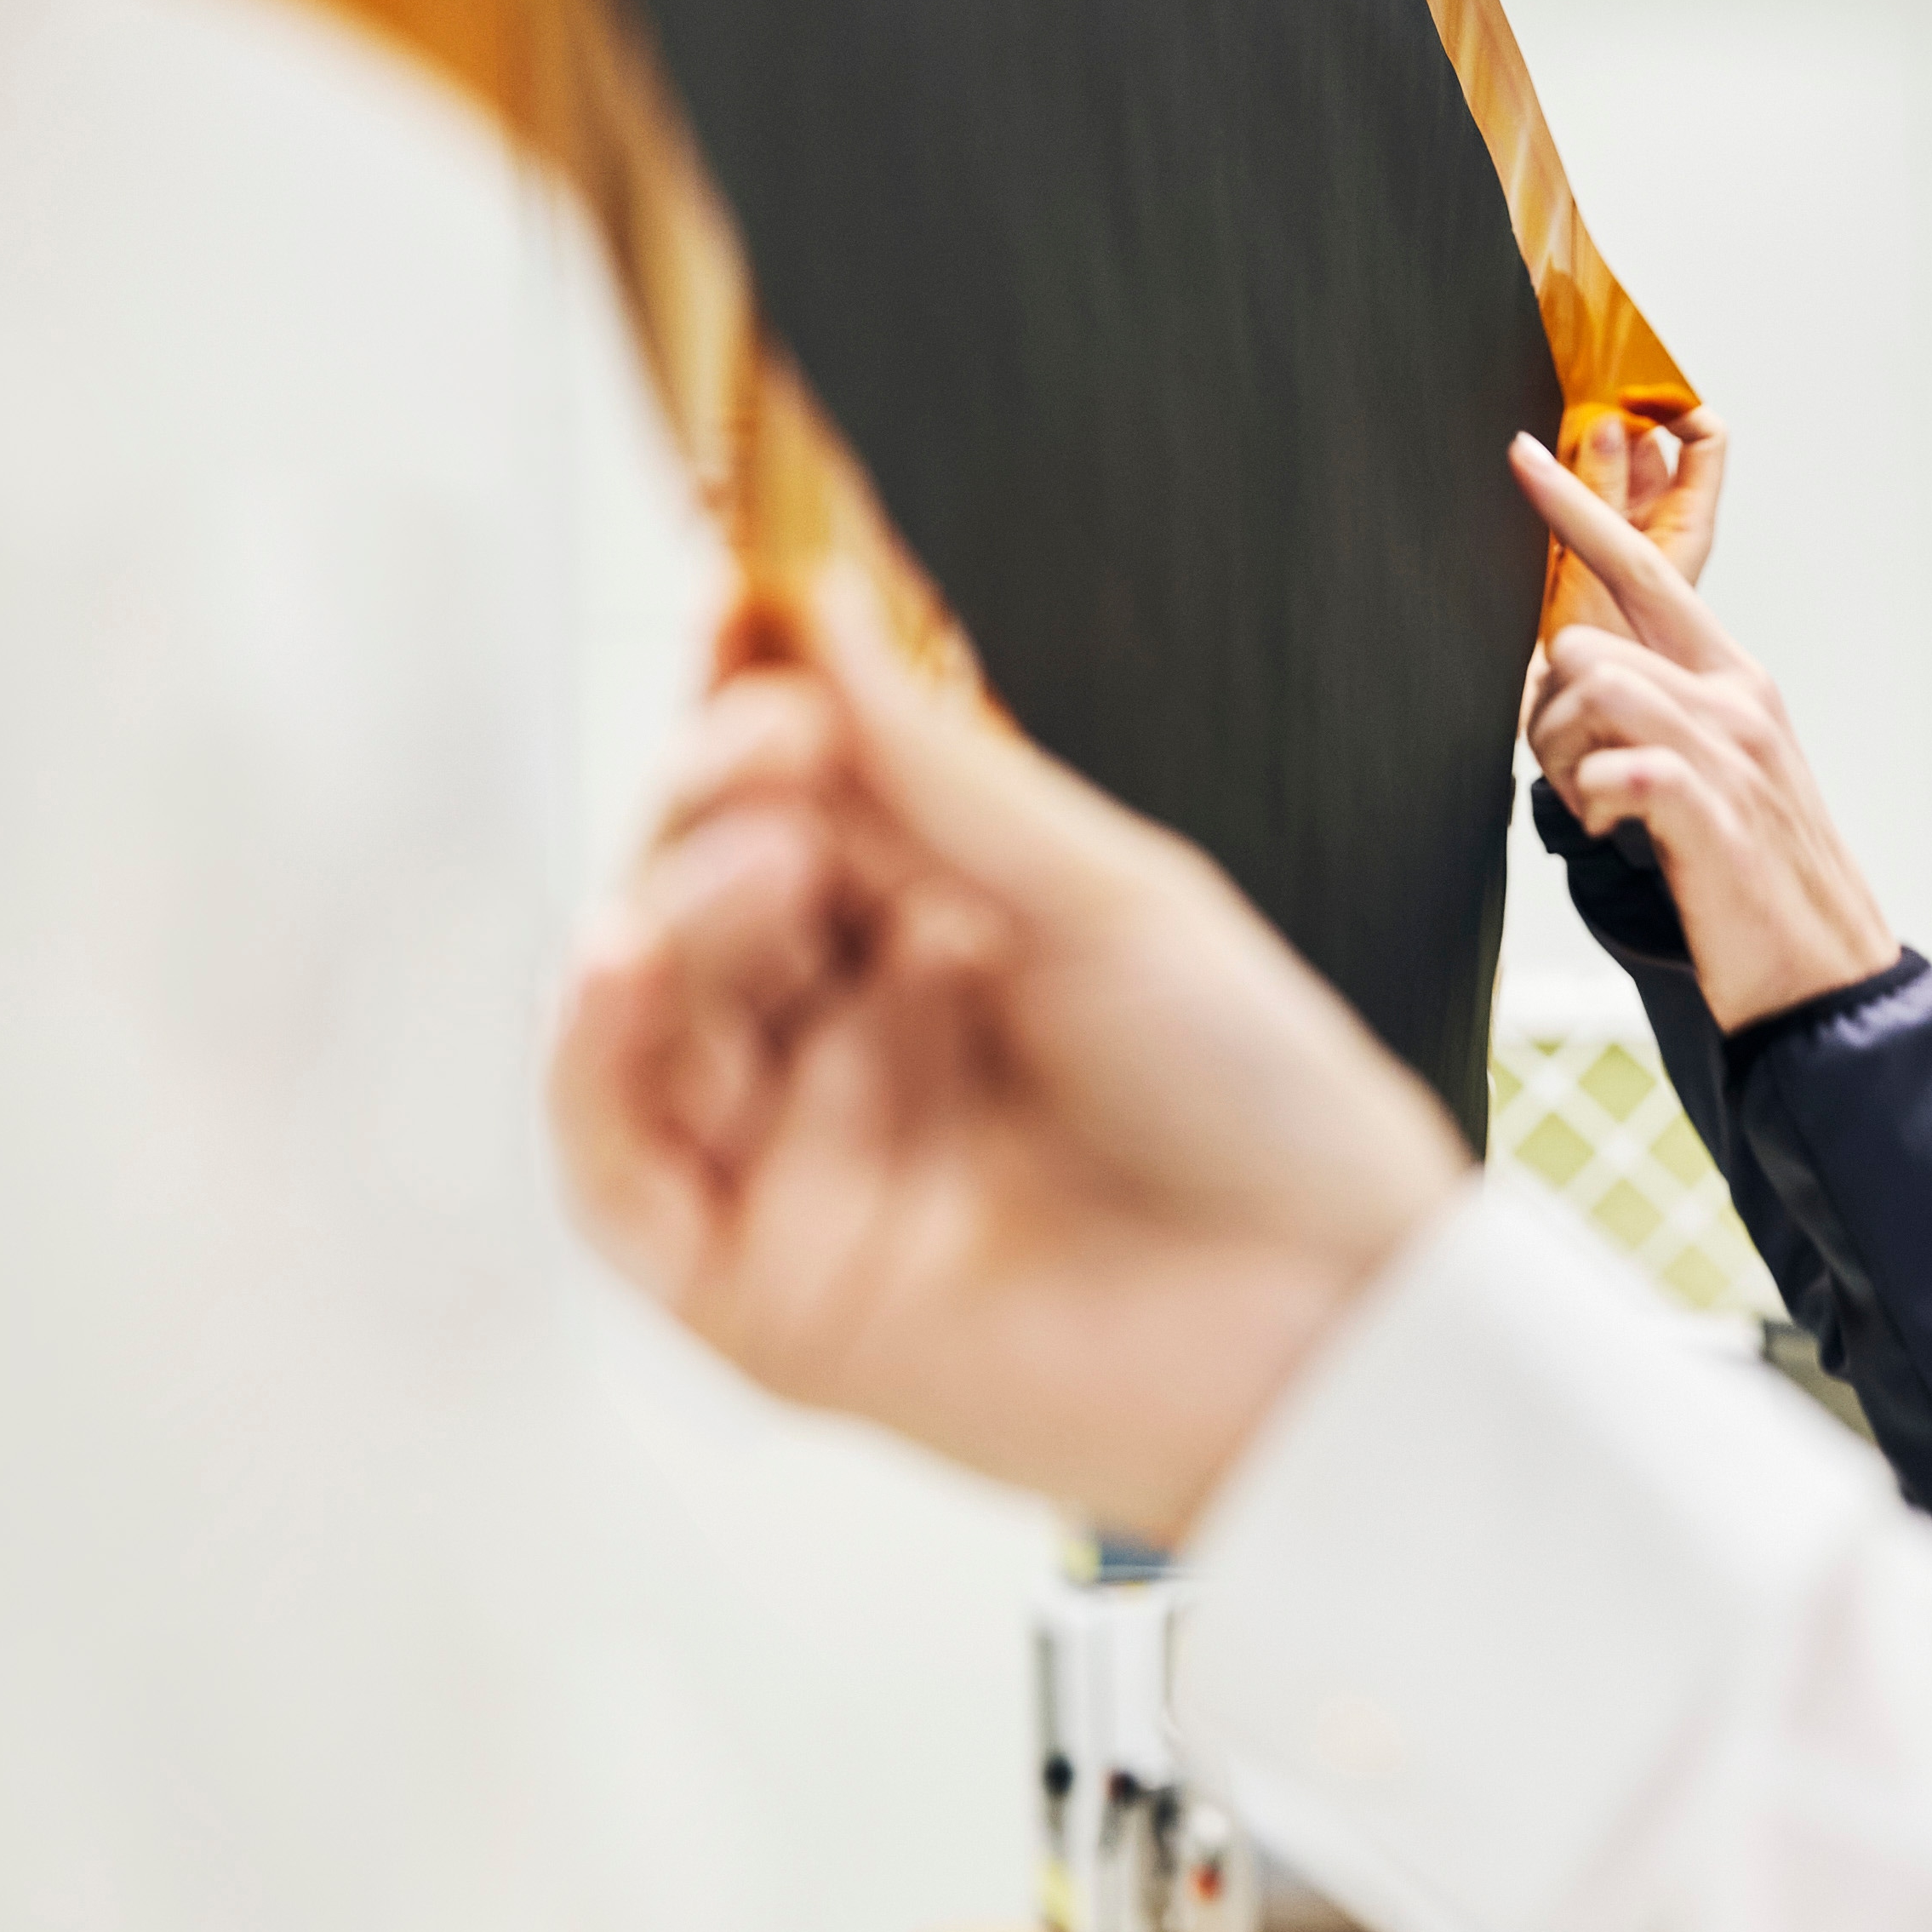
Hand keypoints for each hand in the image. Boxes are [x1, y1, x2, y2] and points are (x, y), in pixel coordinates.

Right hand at [548, 592, 1469, 1542]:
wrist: (1338, 1312)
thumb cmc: (1265, 1115)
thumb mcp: (1109, 901)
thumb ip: (943, 777)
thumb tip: (823, 620)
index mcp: (933, 950)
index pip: (785, 812)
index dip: (750, 718)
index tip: (751, 619)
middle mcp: (849, 1055)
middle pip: (699, 906)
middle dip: (713, 802)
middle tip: (773, 734)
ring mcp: (799, 1172)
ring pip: (645, 1027)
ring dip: (669, 912)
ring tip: (761, 849)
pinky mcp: (764, 1300)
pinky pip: (618, 1182)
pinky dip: (594, 1064)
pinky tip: (616, 963)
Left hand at [1509, 435, 1900, 1031]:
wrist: (1828, 975)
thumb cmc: (1758, 879)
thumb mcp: (1716, 775)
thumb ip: (1657, 717)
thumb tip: (1571, 688)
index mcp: (1735, 679)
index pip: (1648, 570)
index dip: (1579, 512)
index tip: (1523, 456)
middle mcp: (1735, 698)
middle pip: (1586, 638)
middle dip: (1546, 711)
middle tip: (1572, 780)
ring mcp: (1728, 752)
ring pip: (1587, 690)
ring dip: (1562, 762)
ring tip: (1599, 813)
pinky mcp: (1711, 812)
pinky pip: (1614, 766)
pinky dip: (1593, 802)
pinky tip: (1619, 832)